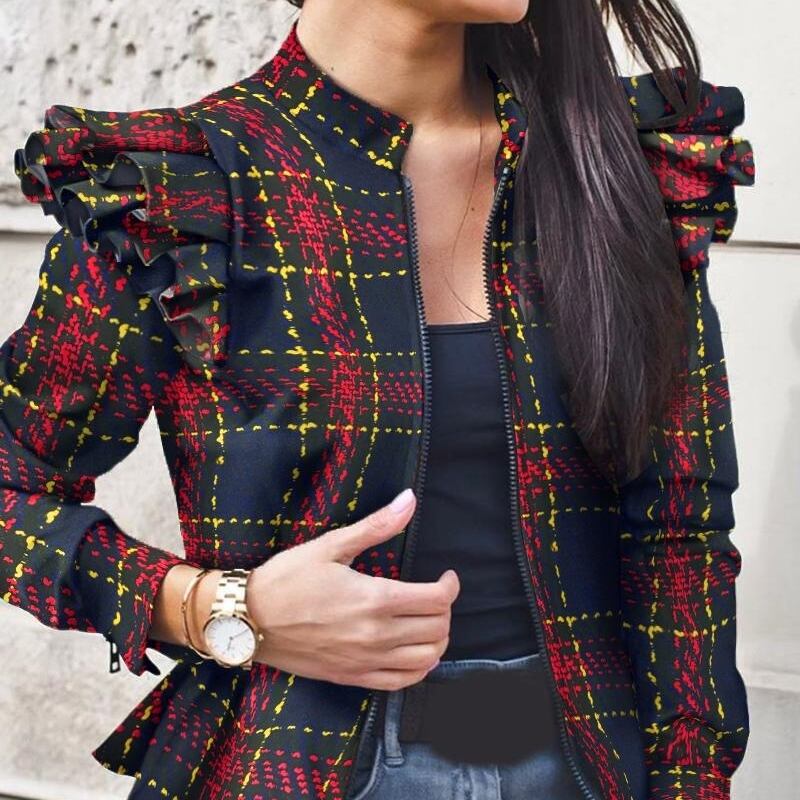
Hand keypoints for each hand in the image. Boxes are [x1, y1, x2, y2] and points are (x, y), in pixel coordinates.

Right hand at [246, 488, 459, 690]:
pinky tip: (417, 653)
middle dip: (445, 609)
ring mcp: (365, 661)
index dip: (450, 586)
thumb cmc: (287, 578)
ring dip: (438, 639)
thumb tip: (409, 499)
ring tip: (429, 622)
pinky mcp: (353, 678)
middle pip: (437, 628)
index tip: (446, 576)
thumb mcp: (331, 545)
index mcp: (374, 599)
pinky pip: (402, 683)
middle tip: (435, 595)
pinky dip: (420, 668)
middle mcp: (376, 635)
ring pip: (426, 659)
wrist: (248, 619)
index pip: (436, 599)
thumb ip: (377, 525)